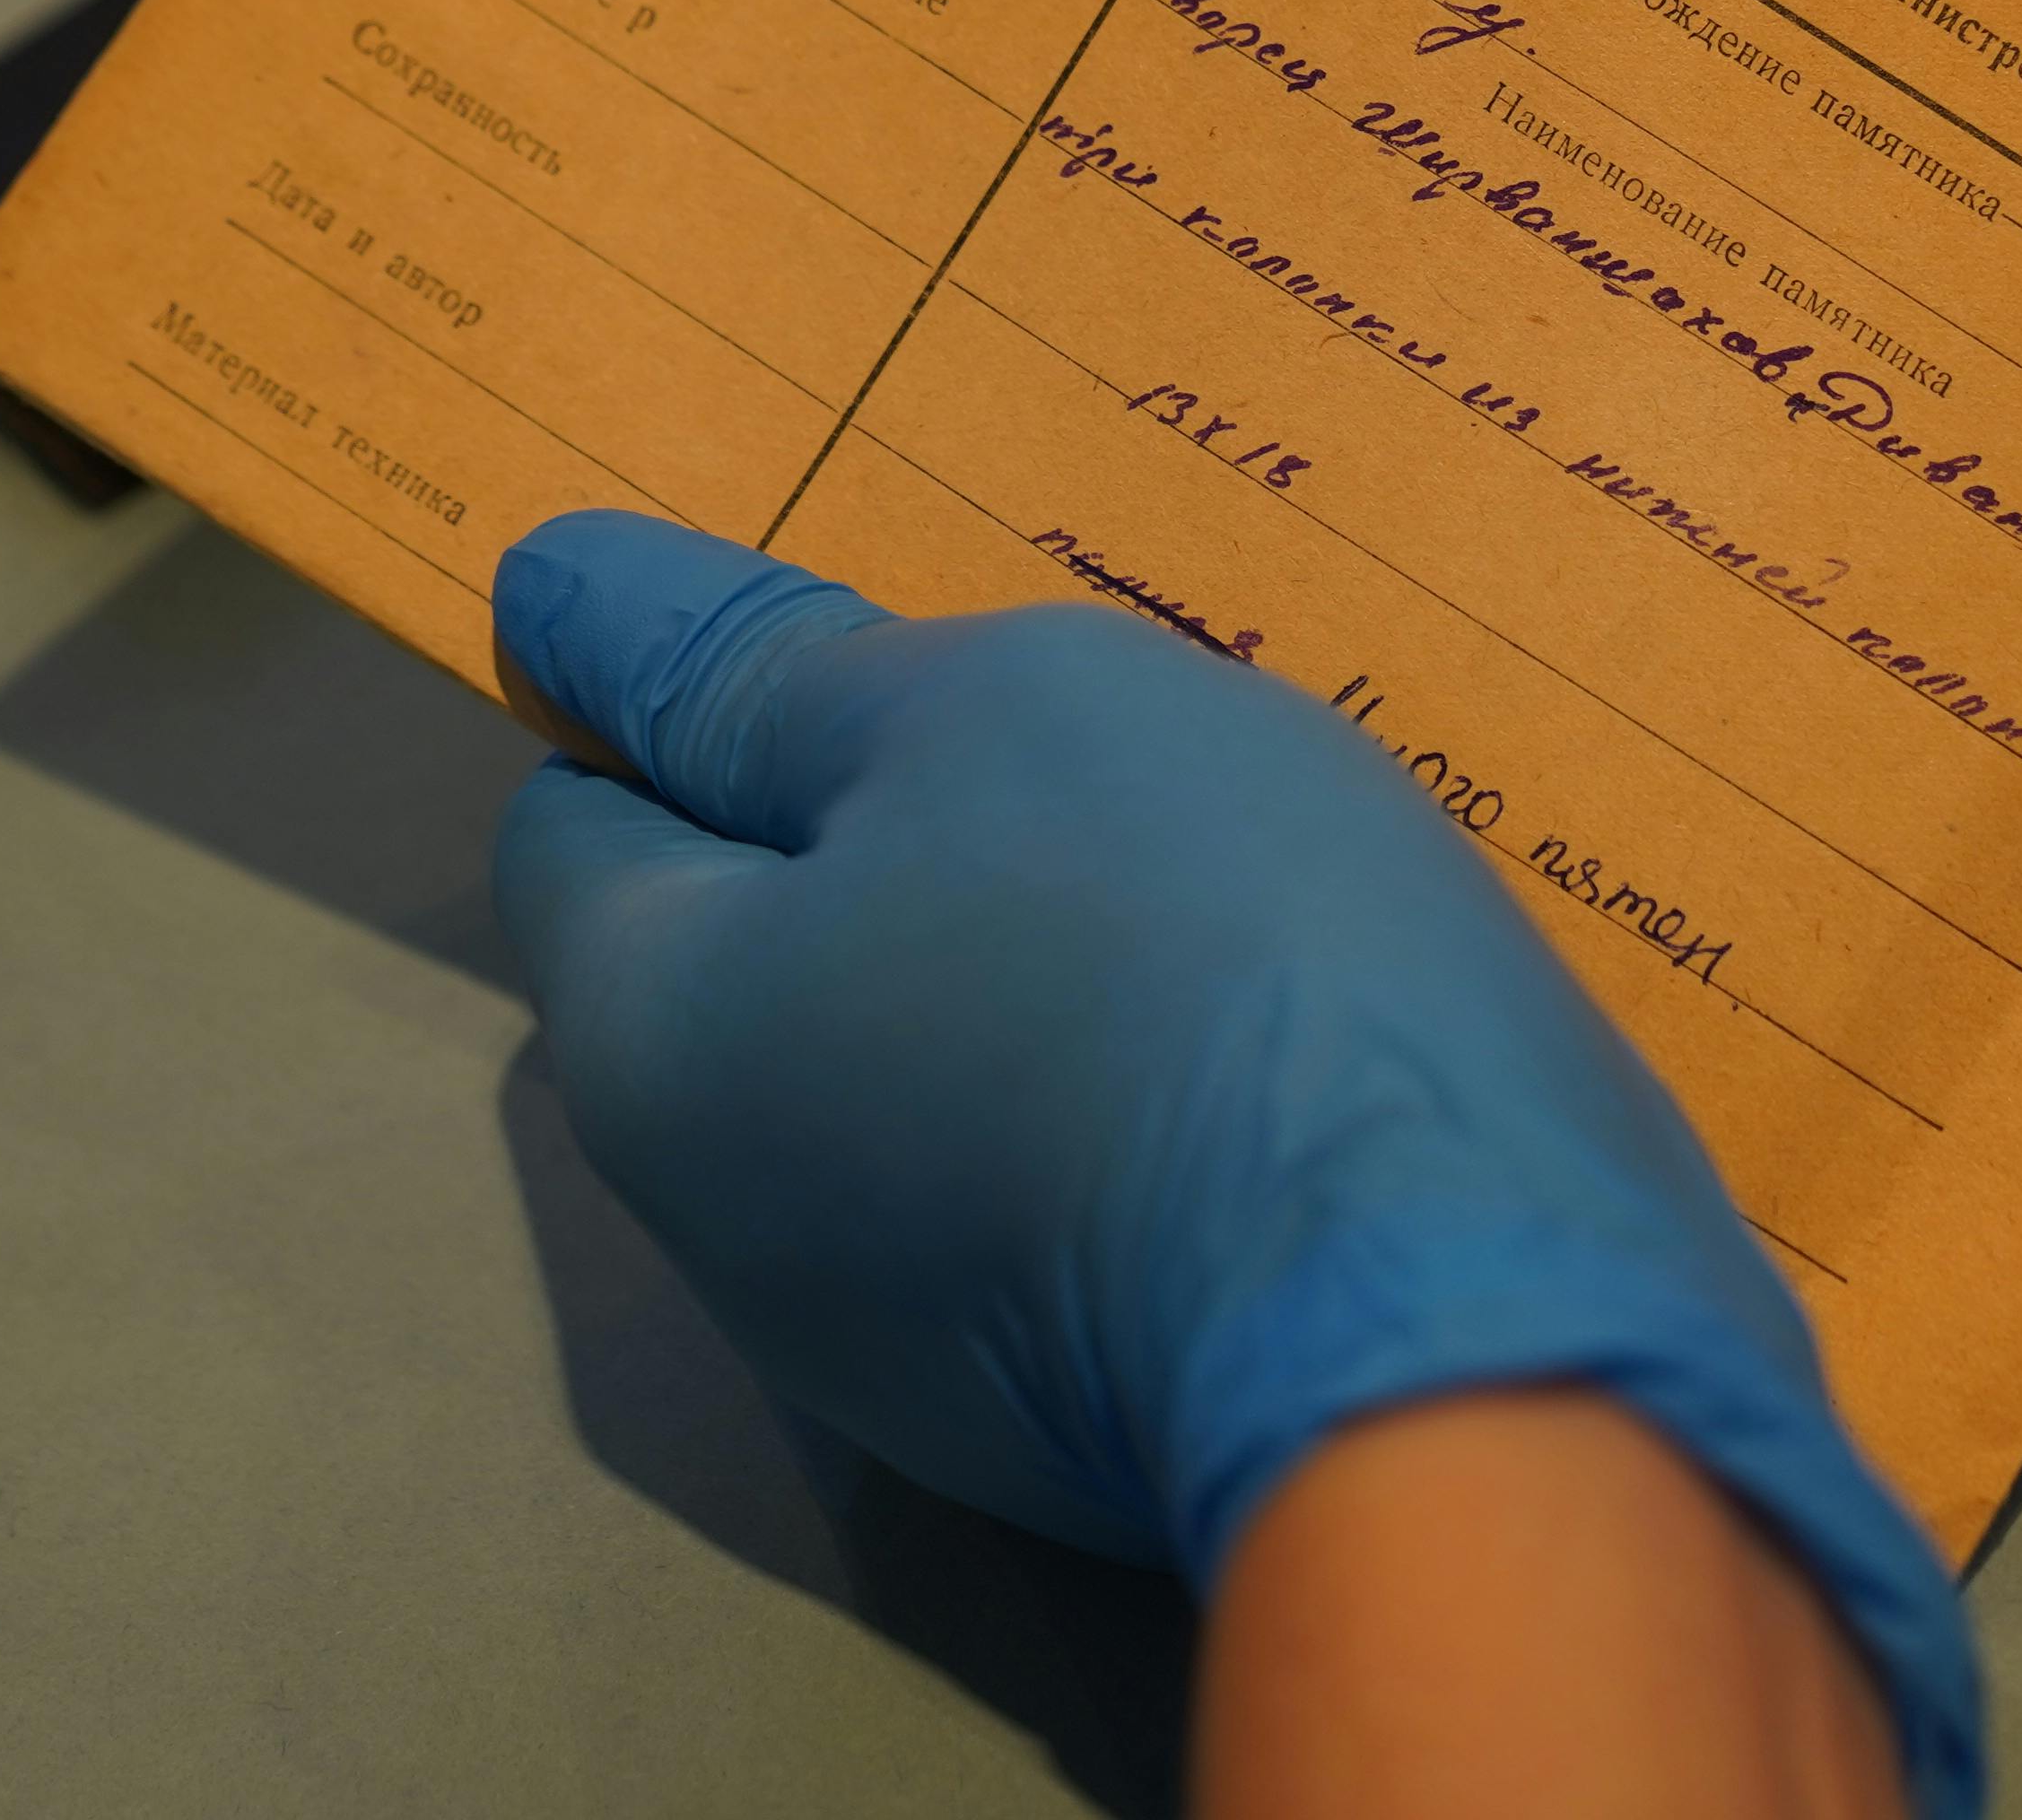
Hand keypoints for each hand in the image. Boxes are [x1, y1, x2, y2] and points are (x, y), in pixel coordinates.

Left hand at [489, 513, 1981, 1816]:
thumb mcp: (977, 715)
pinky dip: (1147, 1095)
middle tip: (1083, 723)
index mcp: (657, 1050)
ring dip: (1044, 960)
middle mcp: (738, 1236)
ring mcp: (921, 1363)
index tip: (869, 640)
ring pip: (941, 1076)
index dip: (704, 703)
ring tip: (1225, 862)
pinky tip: (1286, 1025)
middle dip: (901, 830)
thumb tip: (552, 599)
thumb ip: (765, 671)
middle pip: (770, 961)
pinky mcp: (1096, 1422)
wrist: (1469, 1324)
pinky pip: (1076, 1193)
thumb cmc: (1185, 950)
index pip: (579, 826)